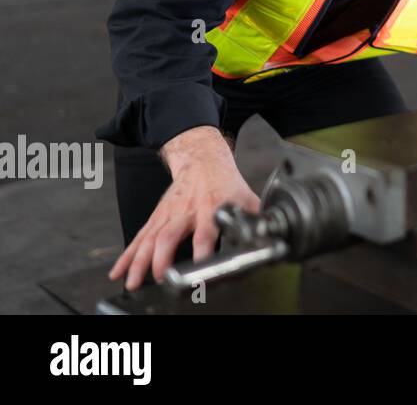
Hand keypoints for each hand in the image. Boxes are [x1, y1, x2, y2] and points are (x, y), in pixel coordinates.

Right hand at [109, 126, 259, 291]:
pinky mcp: (156, 218)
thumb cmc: (225, 182)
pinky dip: (126, 256)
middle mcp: (185, 212)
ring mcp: (168, 215)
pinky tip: (119, 272)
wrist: (202, 159)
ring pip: (149, 239)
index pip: (205, 232)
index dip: (202, 249)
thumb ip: (256, 217)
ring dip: (139, 262)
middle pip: (169, 236)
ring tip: (132, 282)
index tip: (200, 265)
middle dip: (162, 258)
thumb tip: (271, 233)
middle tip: (160, 277)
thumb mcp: (245, 196)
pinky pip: (139, 238)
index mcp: (209, 208)